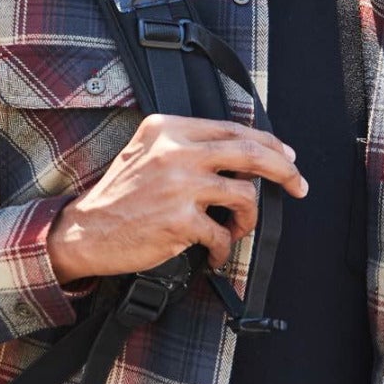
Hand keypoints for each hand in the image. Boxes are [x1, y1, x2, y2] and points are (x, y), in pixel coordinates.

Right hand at [45, 114, 307, 285]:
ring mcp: (178, 186)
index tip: (288, 157)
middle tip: (299, 185)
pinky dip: (225, 249)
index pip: (233, 128)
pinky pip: (223, 235)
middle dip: (285, 170)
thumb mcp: (146, 151)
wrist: (85, 230)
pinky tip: (215, 255)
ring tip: (236, 230)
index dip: (270, 143)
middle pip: (250, 153)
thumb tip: (244, 152)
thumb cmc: (119, 195)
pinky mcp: (179, 221)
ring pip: (245, 196)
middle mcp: (174, 151)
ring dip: (249, 220)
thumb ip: (187, 144)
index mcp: (168, 129)